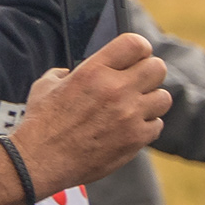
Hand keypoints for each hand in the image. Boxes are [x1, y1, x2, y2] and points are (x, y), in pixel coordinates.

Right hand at [17, 33, 172, 188]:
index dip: (140, 49)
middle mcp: (115, 90)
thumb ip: (69, 71)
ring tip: (134, 107)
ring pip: (163, 98)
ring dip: (151, 101)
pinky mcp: (136, 138)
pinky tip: (129, 128)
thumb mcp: (48, 85)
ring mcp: (129, 115)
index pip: (135, 44)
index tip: (136, 57)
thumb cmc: (42, 123)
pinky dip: (146, 126)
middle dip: (149, 73)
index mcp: (94, 71)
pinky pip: (157, 124)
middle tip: (138, 83)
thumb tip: (78, 69)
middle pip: (157, 68)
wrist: (41, 161)